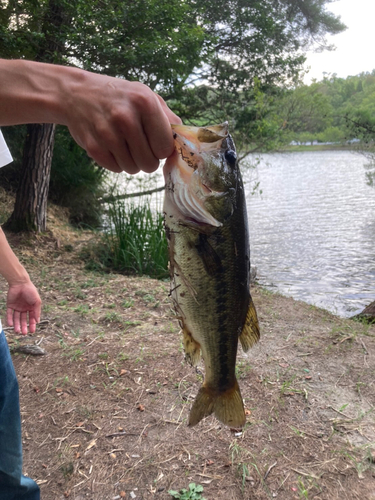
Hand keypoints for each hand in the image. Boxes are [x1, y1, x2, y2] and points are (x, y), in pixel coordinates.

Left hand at [6, 281, 41, 334]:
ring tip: (17, 331)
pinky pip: (9, 314)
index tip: (32, 331)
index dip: (32, 325)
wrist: (20, 283)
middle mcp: (24, 308)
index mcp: (31, 307)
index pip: (31, 318)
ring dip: (16, 325)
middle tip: (24, 333)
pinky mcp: (10, 305)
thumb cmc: (31, 291)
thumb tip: (38, 321)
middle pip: (23, 320)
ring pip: (16, 318)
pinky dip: (10, 319)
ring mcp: (17, 307)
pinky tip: (10, 324)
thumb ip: (37, 311)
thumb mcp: (37, 301)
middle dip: (24, 326)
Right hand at [65, 74, 181, 173]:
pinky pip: (115, 169)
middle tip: (138, 145)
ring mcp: (107, 133)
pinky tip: (110, 145)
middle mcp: (126, 118)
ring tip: (123, 143)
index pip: (165, 148)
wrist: (76, 93)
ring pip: (133, 169)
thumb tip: (184, 141)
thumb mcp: (145, 95)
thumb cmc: (119, 96)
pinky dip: (115, 162)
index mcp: (145, 103)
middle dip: (147, 159)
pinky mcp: (93, 146)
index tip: (154, 142)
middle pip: (150, 163)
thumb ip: (167, 118)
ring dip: (131, 161)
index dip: (161, 149)